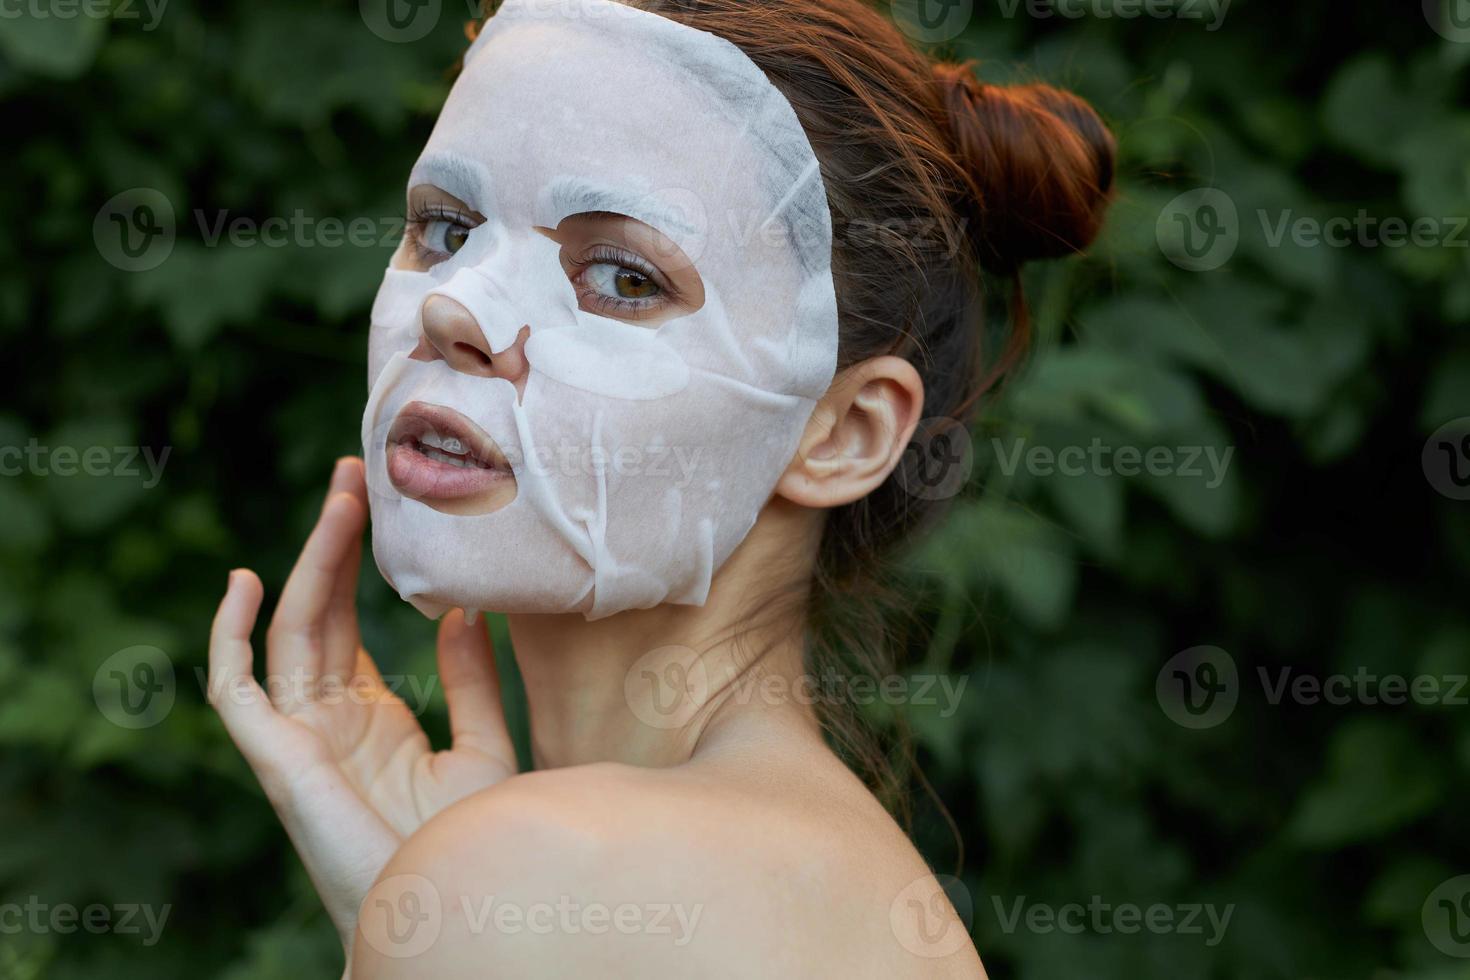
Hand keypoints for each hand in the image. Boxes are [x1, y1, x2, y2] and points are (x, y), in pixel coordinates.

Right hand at [208, 458, 516, 947]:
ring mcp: (297, 735)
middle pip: (318, 611)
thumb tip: (463, 610)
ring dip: (310, 562)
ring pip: (290, 630)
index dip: (358, 561)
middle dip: (335, 541)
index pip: (348, 620)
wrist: (446, 908)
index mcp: (370, 716)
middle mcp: (326, 719)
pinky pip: (235, 689)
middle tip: (358, 471)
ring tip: (342, 497)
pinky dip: (229, 636)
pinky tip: (247, 580)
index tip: (382, 500)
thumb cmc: (466, 845)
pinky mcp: (276, 757)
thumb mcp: (482, 748)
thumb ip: (470, 683)